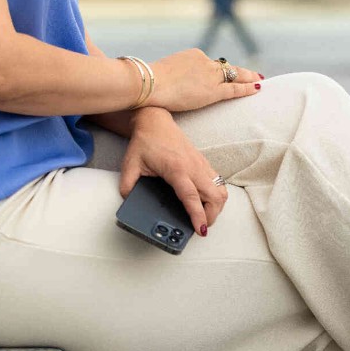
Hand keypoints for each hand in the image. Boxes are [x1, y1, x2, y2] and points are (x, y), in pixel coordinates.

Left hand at [119, 107, 226, 235]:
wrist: (154, 120)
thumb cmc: (145, 140)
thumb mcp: (130, 164)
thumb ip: (128, 185)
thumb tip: (128, 201)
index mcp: (176, 168)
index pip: (192, 196)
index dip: (197, 215)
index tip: (200, 229)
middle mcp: (193, 167)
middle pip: (214, 197)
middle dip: (211, 216)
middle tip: (200, 226)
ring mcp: (200, 164)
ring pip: (221, 191)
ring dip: (216, 206)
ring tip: (204, 215)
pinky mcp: (203, 162)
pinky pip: (218, 183)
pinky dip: (216, 196)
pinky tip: (205, 201)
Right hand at [144, 48, 260, 112]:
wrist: (150, 83)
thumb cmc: (148, 82)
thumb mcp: (161, 73)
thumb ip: (169, 76)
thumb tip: (164, 84)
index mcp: (191, 55)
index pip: (208, 63)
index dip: (216, 70)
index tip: (222, 72)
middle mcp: (203, 62)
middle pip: (224, 67)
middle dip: (237, 70)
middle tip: (250, 73)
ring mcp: (209, 75)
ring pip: (233, 75)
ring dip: (247, 77)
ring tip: (258, 80)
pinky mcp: (213, 91)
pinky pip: (234, 89)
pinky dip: (247, 88)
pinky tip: (257, 88)